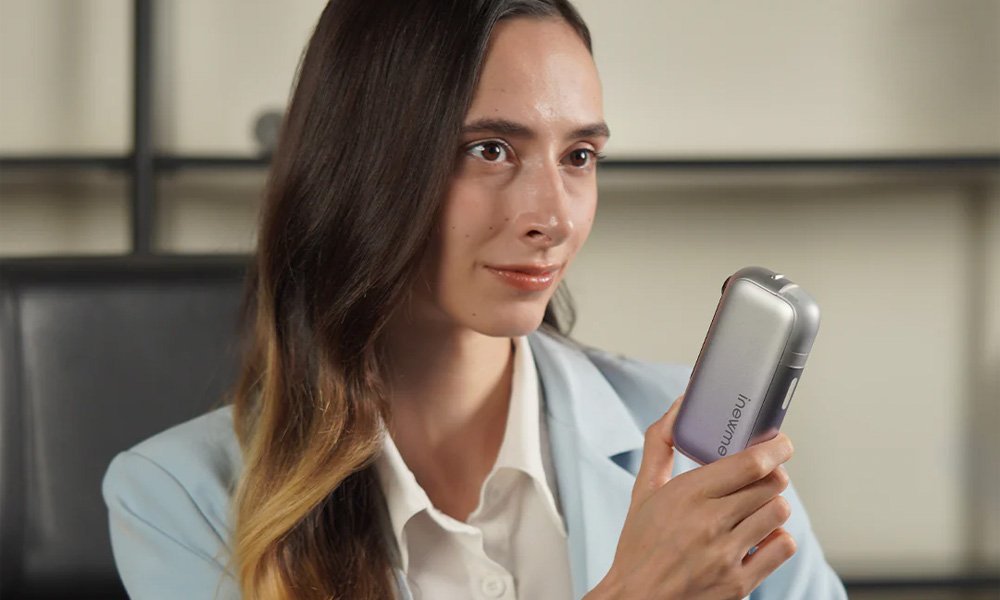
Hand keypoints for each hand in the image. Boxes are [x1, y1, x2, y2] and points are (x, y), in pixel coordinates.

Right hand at [588, 393, 796, 599]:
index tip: (781, 443)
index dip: (774, 448)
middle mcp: (708, 523)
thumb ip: (659, 444)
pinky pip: (782, 547)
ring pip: (778, 512)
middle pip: (770, 485)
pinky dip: (777, 538)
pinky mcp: (739, 584)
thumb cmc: (639, 545)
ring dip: (772, 505)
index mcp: (685, 494)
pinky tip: (758, 537)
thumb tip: (679, 406)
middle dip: (770, 476)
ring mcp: (726, 555)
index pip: (748, 463)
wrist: (636, 599)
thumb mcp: (643, 491)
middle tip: (760, 478)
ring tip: (755, 509)